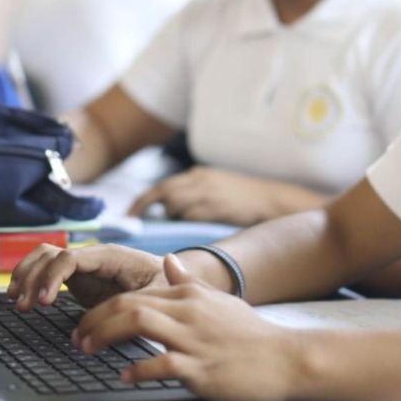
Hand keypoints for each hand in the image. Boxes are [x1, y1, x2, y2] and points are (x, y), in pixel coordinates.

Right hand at [7, 243, 166, 310]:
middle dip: (32, 277)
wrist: (173, 281)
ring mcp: (84, 267)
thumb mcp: (161, 293)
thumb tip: (117, 315)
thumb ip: (141, 300)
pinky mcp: (80, 280)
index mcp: (111, 256)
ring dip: (26, 276)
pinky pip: (48, 272)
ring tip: (16, 301)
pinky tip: (21, 297)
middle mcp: (93, 257)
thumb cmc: (168, 286)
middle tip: (23, 305)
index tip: (43, 302)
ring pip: (44, 258)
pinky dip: (31, 280)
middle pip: (50, 254)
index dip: (52, 277)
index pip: (71, 258)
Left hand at [74, 254, 298, 400]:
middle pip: (128, 304)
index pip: (135, 293)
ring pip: (139, 323)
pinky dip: (139, 369)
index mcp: (191, 295)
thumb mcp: (220, 300)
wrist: (287, 359)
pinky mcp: (203, 368)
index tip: (86, 323)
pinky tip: (125, 376)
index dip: (103, 308)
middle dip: (95, 320)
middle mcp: (189, 311)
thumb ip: (191, 281)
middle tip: (77, 338)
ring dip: (105, 335)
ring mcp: (196, 339)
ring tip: (87, 350)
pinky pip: (163, 363)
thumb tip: (170, 260)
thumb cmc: (252, 334)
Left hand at [128, 167, 321, 225]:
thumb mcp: (215, 187)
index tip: (129, 213)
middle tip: (138, 223)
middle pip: (165, 192)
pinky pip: (193, 215)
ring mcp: (210, 193)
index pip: (162, 186)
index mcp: (198, 175)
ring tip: (181, 223)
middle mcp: (201, 181)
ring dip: (172, 216)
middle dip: (149, 208)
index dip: (143, 200)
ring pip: (176, 203)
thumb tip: (167, 210)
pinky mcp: (219, 206)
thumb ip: (193, 193)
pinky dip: (187, 221)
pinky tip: (193, 226)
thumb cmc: (241, 198)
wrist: (271, 199)